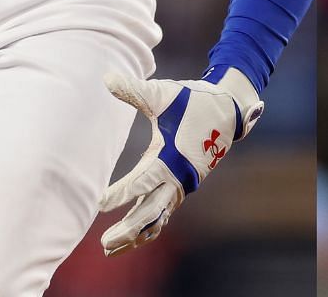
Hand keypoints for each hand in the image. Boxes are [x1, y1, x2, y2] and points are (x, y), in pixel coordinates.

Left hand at [98, 67, 263, 254]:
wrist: (227, 108)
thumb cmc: (192, 100)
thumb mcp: (163, 93)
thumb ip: (134, 90)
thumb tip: (106, 77)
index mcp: (172, 156)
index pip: (142, 180)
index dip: (122, 193)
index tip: (100, 203)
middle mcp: (178, 176)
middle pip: (152, 211)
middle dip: (129, 228)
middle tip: (105, 242)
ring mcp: (180, 185)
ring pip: (157, 218)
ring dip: (136, 234)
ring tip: (109, 248)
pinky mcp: (180, 187)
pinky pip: (162, 215)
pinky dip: (147, 228)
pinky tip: (129, 240)